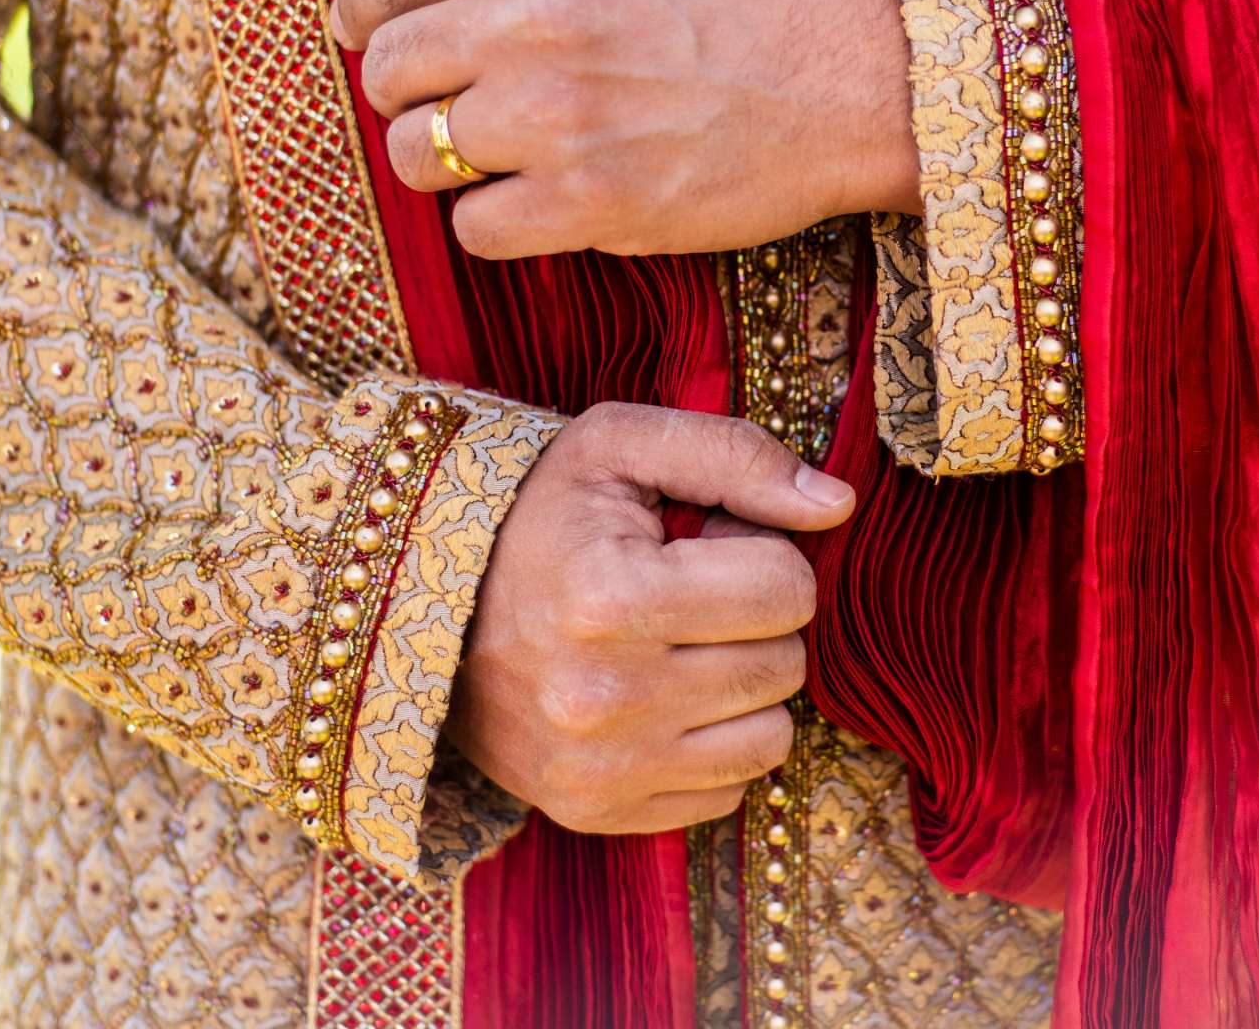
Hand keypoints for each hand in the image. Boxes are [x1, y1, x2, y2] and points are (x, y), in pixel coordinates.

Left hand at [329, 0, 924, 259]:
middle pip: (387, 69)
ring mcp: (552, 118)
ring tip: (493, 155)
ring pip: (416, 154)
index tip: (357, 33)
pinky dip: (493, 220)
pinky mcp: (587, 203)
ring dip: (443, 159)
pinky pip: (475, 228)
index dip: (361, 11)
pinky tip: (536, 201)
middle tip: (436, 102)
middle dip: (400, 89)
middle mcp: (528, 21)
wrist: (856, 72)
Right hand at [444, 402, 854, 834]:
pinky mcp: (597, 813)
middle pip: (785, 666)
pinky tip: (660, 700)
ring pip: (772, 738)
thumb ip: (735, 455)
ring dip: (744, 688)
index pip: (788, 588)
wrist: (422, 606)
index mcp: (612, 597)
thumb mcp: (618, 445)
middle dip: (755, 620)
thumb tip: (836, 505)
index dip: (760, 552)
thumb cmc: (536, 514)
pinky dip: (713, 744)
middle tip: (689, 593)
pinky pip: (730, 792)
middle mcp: (606, 698)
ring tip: (679, 647)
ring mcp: (600, 769)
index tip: (705, 543)